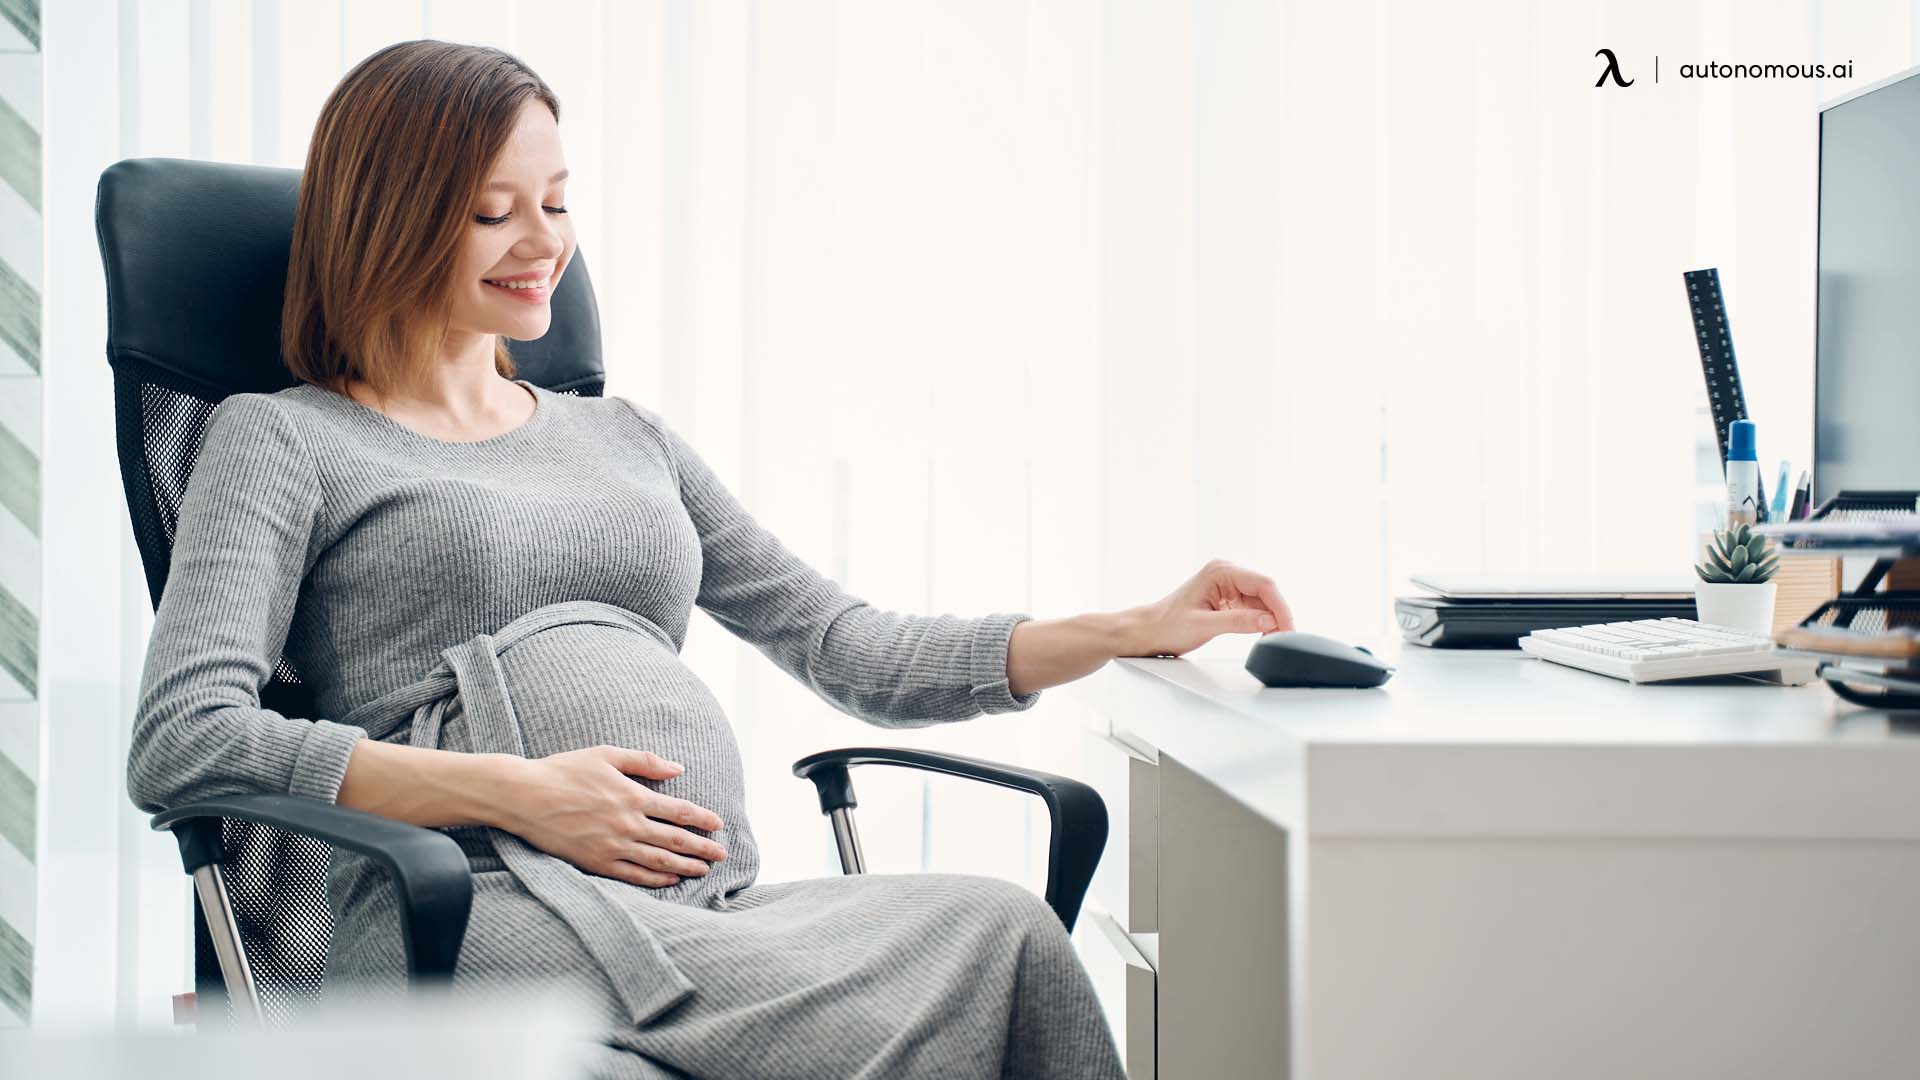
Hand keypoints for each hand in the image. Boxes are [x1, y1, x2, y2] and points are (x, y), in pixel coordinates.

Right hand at [498, 745, 727, 887]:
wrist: (524, 797)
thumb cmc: (563, 771)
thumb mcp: (606, 755)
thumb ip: (644, 761)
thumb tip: (678, 769)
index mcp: (632, 796)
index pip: (679, 811)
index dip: (703, 820)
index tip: (719, 826)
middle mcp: (628, 824)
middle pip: (676, 840)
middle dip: (703, 849)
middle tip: (722, 855)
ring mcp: (613, 847)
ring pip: (659, 861)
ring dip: (685, 867)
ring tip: (703, 871)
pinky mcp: (596, 863)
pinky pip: (633, 875)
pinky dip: (656, 879)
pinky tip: (670, 880)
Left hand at [1127, 559, 1294, 657]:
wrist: (1148, 631)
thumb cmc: (1166, 626)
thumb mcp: (1203, 626)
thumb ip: (1238, 622)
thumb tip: (1270, 621)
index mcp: (1220, 571)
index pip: (1263, 584)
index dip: (1280, 607)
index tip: (1288, 629)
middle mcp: (1226, 573)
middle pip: (1266, 591)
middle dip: (1279, 614)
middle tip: (1287, 638)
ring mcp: (1228, 585)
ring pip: (1262, 600)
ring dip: (1272, 619)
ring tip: (1276, 639)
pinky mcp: (1228, 598)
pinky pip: (1253, 607)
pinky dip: (1261, 621)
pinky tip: (1266, 634)